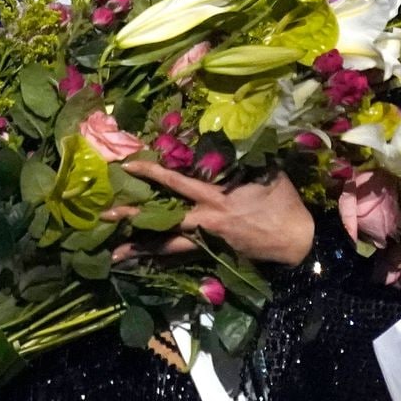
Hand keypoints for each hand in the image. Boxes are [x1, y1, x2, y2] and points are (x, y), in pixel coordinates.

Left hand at [104, 160, 314, 266]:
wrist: (297, 240)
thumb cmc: (281, 200)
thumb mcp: (263, 170)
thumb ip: (239, 156)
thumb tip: (228, 134)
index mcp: (214, 196)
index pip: (174, 182)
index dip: (150, 172)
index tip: (127, 166)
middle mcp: (205, 220)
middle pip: (161, 219)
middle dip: (132, 217)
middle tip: (103, 216)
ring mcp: (208, 241)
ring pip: (167, 246)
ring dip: (140, 249)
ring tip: (114, 255)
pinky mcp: (214, 256)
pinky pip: (182, 259)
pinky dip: (162, 262)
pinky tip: (145, 266)